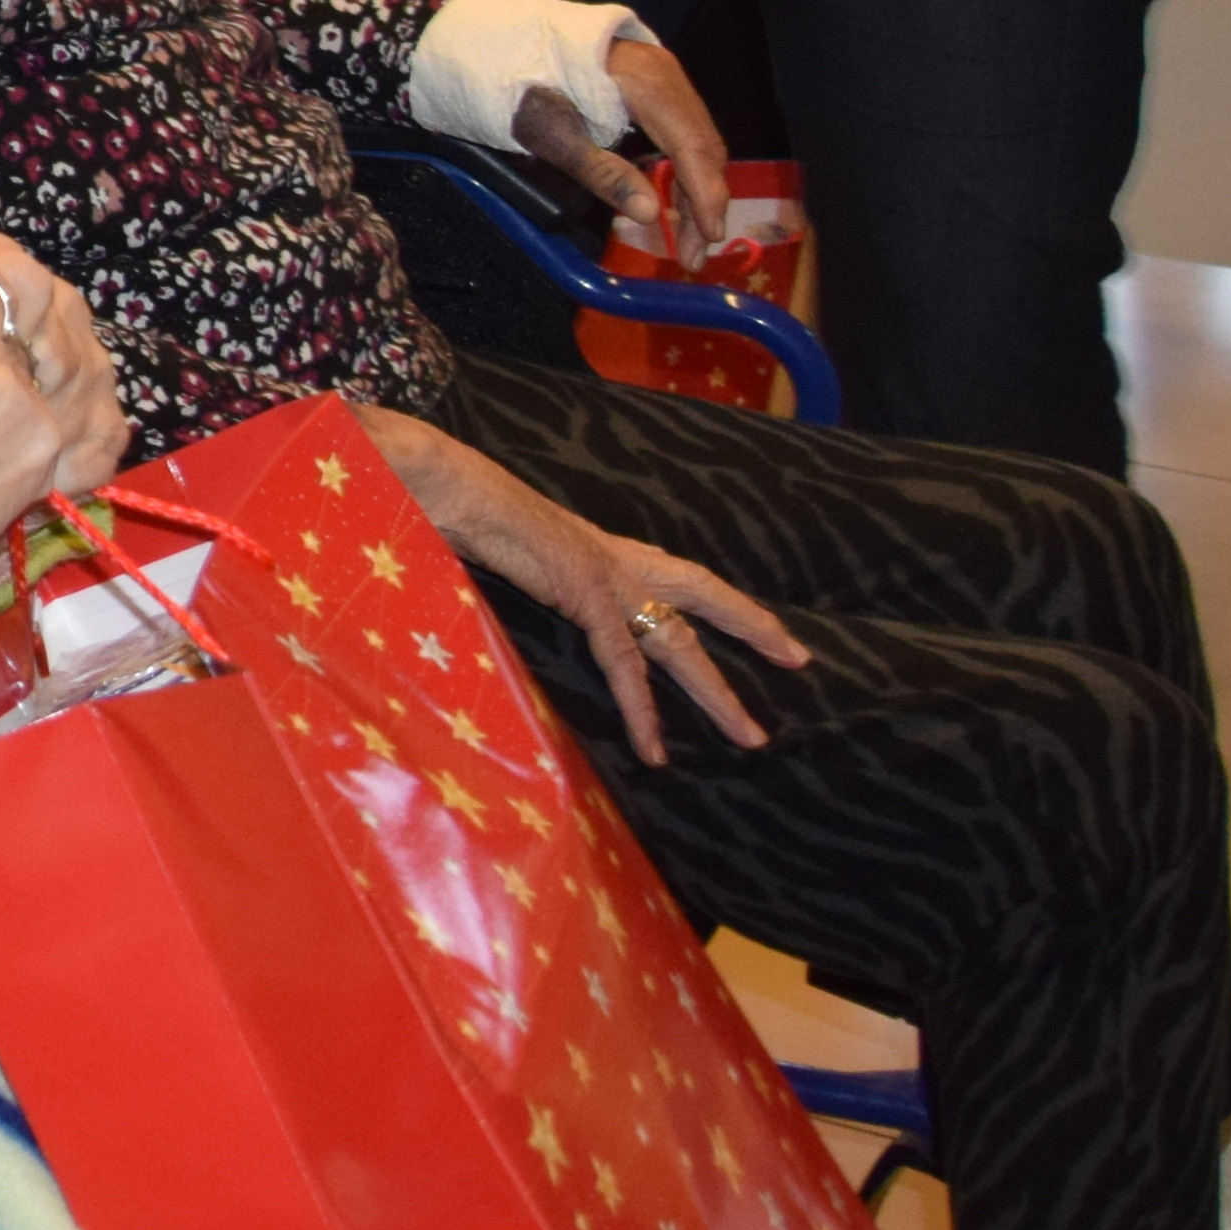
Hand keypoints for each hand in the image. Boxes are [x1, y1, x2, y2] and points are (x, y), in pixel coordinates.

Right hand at [359, 406, 802, 766]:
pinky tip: (655, 749)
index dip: (720, 600)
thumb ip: (514, 573)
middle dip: (753, 627)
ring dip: (715, 690)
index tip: (761, 627)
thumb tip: (505, 594)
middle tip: (800, 661)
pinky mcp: (583, 589)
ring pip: (676, 637)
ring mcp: (600, 571)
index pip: (673, 576)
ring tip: (751, 736)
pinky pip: (623, 658)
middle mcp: (609, 557)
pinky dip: (643, 707)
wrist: (431, 479)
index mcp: (592, 548)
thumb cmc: (447, 503)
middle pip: (698, 596)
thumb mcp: (494, 549)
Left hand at [507, 35, 738, 271]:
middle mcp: (666, 75)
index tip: (709, 238)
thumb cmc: (521, 86)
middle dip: (703, 201)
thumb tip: (649, 213)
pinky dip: (681, 167)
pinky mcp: (653, 84)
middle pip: (702, 145)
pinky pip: (681, 130)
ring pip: (696, 139)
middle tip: (693, 252)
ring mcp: (662, 76)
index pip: (692, 146)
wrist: (500, 43)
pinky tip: (671, 199)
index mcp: (647, 83)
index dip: (706, 195)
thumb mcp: (552, 135)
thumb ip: (601, 173)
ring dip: (695, 188)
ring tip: (685, 236)